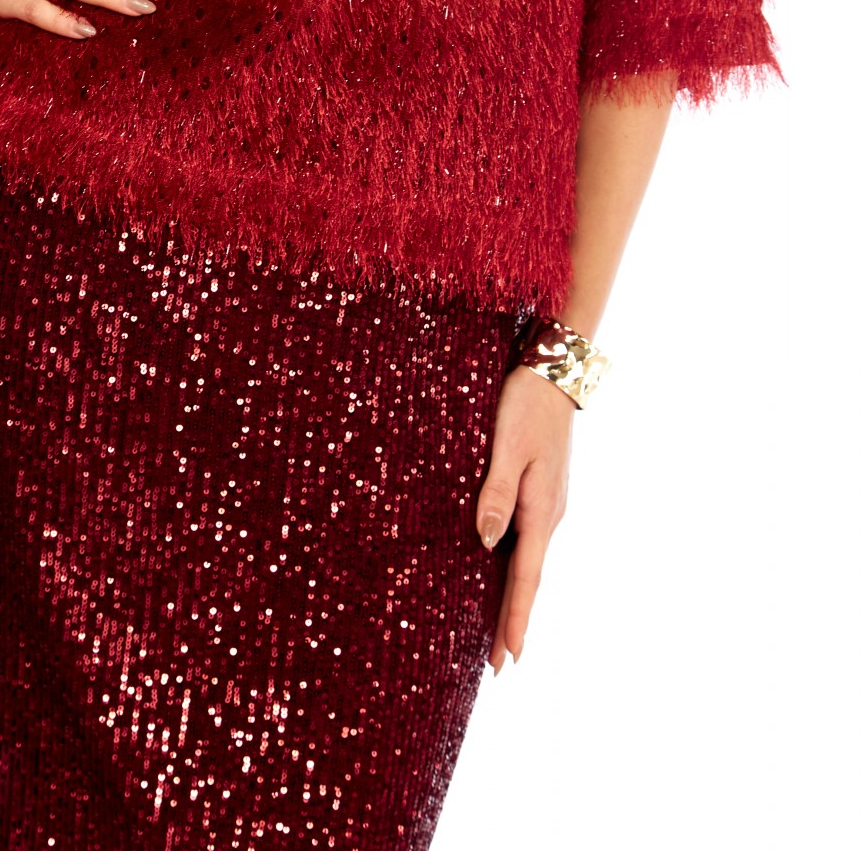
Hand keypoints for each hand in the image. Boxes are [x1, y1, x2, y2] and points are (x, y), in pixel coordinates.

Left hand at [474, 363, 575, 673]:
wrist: (553, 374)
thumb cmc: (525, 406)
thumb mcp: (507, 446)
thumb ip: (496, 493)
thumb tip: (485, 543)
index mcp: (540, 510)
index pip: (526, 578)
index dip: (516, 619)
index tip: (509, 659)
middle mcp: (547, 515)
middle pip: (527, 579)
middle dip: (513, 620)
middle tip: (498, 665)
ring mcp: (546, 505)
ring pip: (526, 562)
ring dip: (513, 597)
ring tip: (498, 633)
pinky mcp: (540, 492)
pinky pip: (525, 543)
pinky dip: (514, 569)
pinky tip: (502, 574)